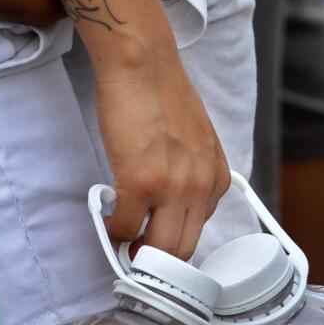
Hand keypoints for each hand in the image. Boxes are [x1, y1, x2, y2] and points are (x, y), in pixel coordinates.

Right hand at [90, 37, 228, 258]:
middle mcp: (202, 187)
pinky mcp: (142, 183)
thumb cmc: (162, 93)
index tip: (154, 243)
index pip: (198, 231)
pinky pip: (125, 226)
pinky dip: (113, 229)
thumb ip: (191, 173)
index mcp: (217, 178)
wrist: (143, 64)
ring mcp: (174, 188)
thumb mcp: (195, 140)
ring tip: (120, 240)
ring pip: (156, 248)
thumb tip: (171, 199)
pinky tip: (106, 217)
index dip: (172, 242)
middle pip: (181, 249)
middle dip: (156, 260)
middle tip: (135, 255)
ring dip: (135, 251)